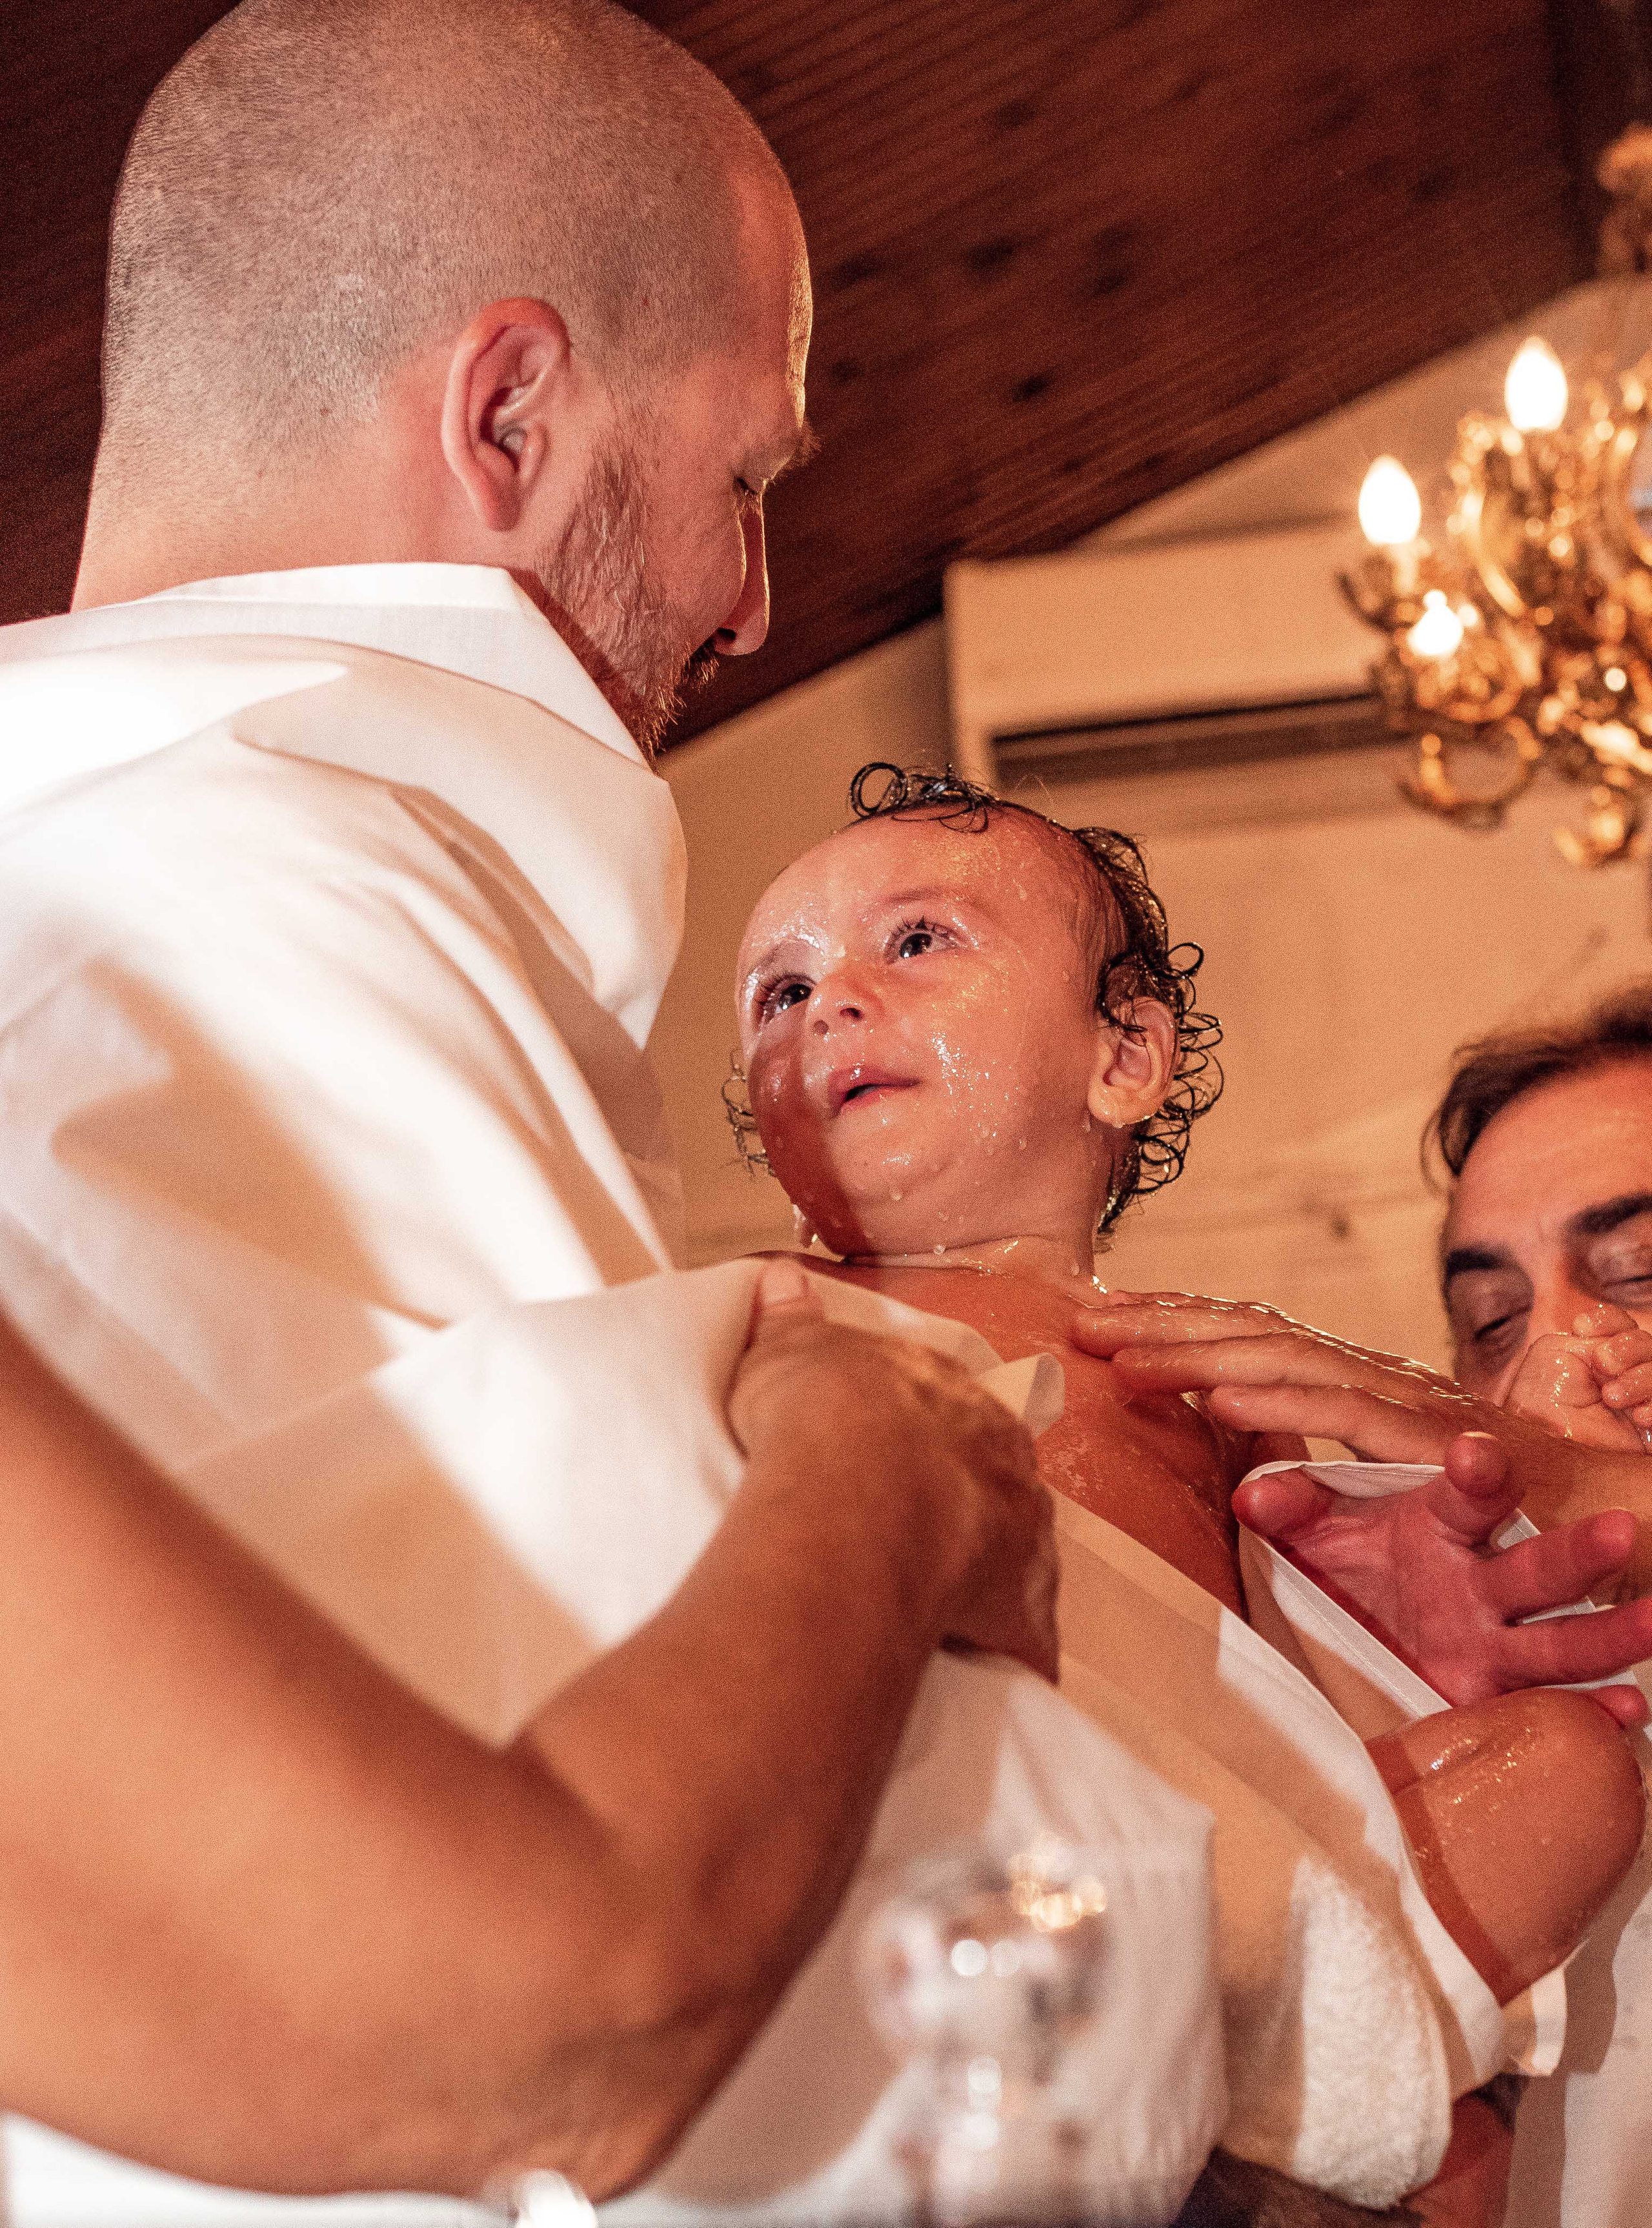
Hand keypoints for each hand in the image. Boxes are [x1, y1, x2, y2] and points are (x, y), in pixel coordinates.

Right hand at [731, 1261, 1058, 1680]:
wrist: (855, 1488)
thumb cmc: (818, 1416)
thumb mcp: (786, 1353)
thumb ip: (790, 1320)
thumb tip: (784, 1277)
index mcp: (949, 1393)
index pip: (955, 1410)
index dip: (932, 1435)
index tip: (909, 1457)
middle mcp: (1002, 1455)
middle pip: (997, 1476)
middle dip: (972, 1501)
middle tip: (925, 1534)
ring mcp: (1020, 1530)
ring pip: (1024, 1553)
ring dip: (998, 1575)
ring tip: (952, 1604)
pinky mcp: (1020, 1607)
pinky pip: (1026, 1639)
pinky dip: (1014, 1656)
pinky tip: (1000, 1675)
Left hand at [1071, 1290, 1651, 1594]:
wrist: (1627, 1525)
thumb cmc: (1505, 1522)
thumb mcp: (1392, 1510)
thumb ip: (1319, 1495)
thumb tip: (1236, 1490)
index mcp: (1364, 1389)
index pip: (1255, 1342)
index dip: (1179, 1327)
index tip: (1102, 1322)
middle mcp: (1382, 1381)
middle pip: (1255, 1337)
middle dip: (1164, 1326)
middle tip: (1080, 1322)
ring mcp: (1413, 1405)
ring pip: (1290, 1360)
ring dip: (1201, 1351)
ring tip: (1125, 1354)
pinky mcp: (1443, 1445)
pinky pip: (1352, 1416)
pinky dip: (1284, 1402)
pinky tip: (1221, 1399)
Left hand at [1236, 1432, 1651, 1725]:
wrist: (1349, 1641)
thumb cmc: (1343, 1570)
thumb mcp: (1315, 1537)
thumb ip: (1293, 1509)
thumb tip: (1252, 1496)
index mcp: (1441, 1526)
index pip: (1468, 1494)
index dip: (1477, 1473)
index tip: (1475, 1454)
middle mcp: (1483, 1583)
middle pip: (1538, 1565)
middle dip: (1577, 1551)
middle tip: (1618, 1532)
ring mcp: (1499, 1643)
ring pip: (1565, 1638)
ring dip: (1613, 1634)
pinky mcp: (1497, 1700)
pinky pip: (1554, 1708)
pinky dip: (1597, 1716)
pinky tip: (1628, 1715)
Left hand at [1506, 1308, 1650, 1450]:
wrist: (1541, 1445)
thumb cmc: (1540, 1400)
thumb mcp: (1555, 1354)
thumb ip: (1591, 1337)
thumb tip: (1616, 1341)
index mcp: (1600, 1352)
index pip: (1620, 1325)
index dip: (1608, 1321)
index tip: (1580, 1328)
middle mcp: (1625, 1372)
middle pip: (1648, 1345)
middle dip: (1628, 1348)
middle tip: (1603, 1363)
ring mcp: (1642, 1400)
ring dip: (1641, 1379)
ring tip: (1611, 1396)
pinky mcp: (1650, 1431)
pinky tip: (1639, 1416)